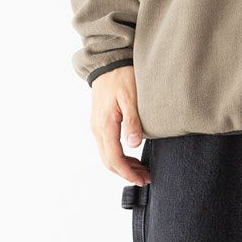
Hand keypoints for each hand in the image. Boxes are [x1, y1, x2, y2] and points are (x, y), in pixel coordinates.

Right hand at [90, 64, 150, 185]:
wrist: (107, 62)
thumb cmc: (121, 76)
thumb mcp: (130, 96)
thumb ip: (132, 121)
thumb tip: (133, 145)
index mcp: (105, 125)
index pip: (114, 158)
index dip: (128, 173)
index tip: (142, 179)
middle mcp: (97, 128)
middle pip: (108, 161)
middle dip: (126, 173)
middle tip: (145, 177)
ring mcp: (96, 125)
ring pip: (106, 155)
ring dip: (122, 166)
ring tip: (141, 169)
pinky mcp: (99, 121)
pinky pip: (106, 146)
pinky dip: (118, 156)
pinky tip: (131, 154)